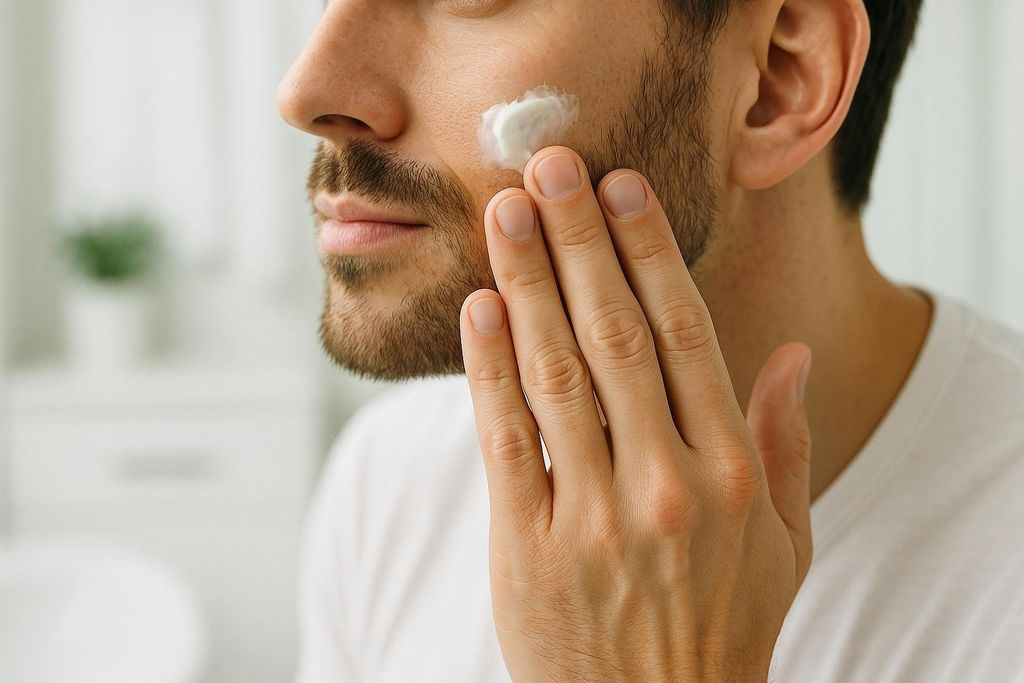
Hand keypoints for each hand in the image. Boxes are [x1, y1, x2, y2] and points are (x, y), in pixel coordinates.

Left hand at [459, 146, 813, 681]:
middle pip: (614, 333)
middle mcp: (668, 483)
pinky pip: (507, 441)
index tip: (623, 189)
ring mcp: (597, 516)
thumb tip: (787, 353)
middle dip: (579, 239)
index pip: (685, 334)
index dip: (649, 252)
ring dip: (527, 281)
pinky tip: (481, 308)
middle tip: (549, 166)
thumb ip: (787, 446)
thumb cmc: (722, 625)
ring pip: (555, 372)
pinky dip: (489, 368)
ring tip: (505, 214)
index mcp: (732, 472)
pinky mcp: (531, 549)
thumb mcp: (785, 543)